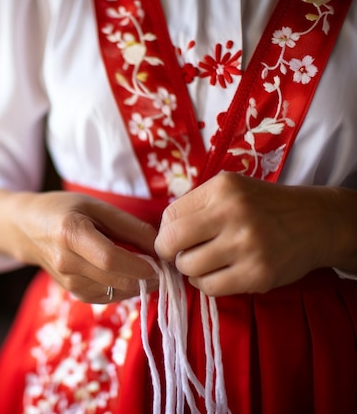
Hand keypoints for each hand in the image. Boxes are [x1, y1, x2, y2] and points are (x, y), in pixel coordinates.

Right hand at [0, 190, 159, 302]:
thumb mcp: (95, 206)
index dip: (141, 264)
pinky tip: (131, 275)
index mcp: (70, 234)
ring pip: (115, 291)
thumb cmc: (61, 209)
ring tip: (150, 268)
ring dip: (138, 284)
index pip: (111, 258)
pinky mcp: (73, 293)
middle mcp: (66, 263)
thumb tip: (160, 246)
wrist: (25, 228)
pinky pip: (108, 296)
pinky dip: (125, 288)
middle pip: (116, 279)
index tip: (162, 261)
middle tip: (165, 267)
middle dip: (147, 277)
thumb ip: (128, 226)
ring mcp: (68, 282)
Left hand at [154, 172, 341, 295]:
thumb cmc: (262, 207)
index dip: (166, 232)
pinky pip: (210, 288)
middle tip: (181, 254)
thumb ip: (195, 206)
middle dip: (169, 253)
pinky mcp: (258, 275)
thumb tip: (160, 235)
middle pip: (171, 242)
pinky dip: (207, 284)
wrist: (316, 223)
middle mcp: (233, 213)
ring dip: (190, 270)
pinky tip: (219, 274)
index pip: (169, 216)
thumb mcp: (230, 190)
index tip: (176, 238)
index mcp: (222, 188)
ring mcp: (247, 246)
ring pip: (189, 268)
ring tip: (206, 262)